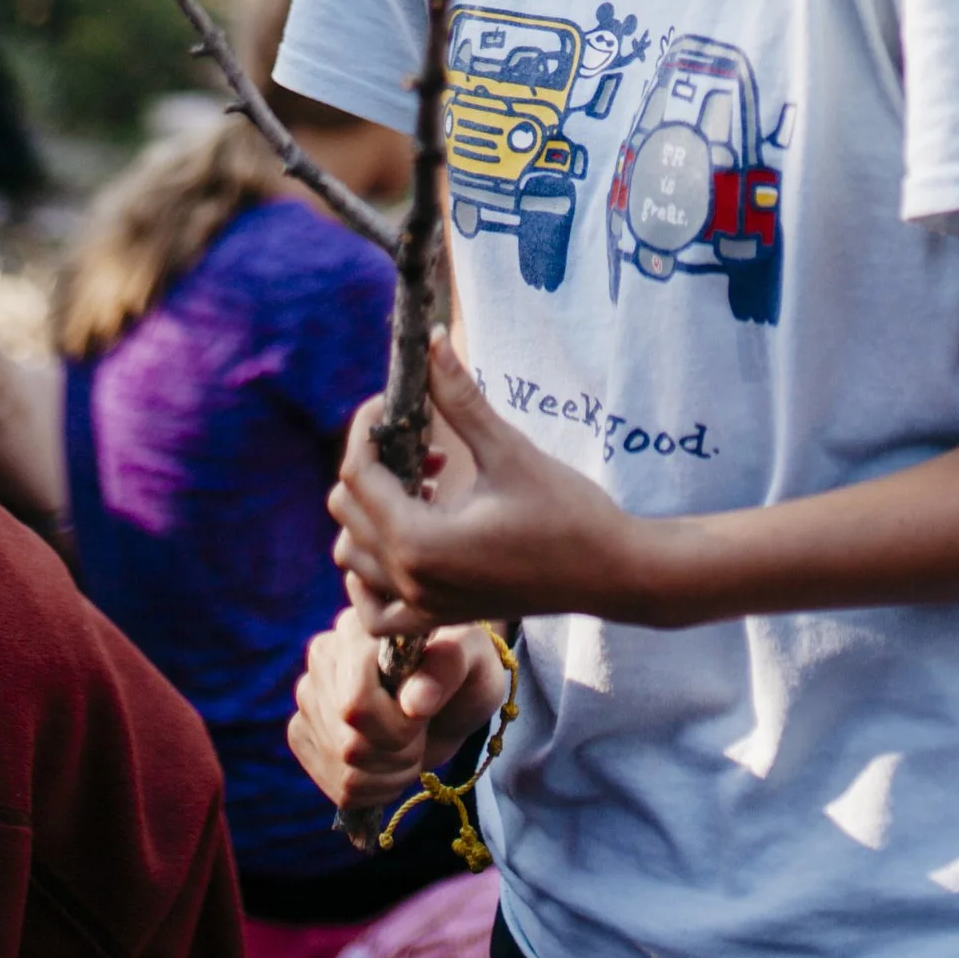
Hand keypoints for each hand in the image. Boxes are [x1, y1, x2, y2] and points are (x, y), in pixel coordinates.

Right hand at [287, 601, 503, 813]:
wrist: (449, 700)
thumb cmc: (463, 671)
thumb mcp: (474, 658)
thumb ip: (448, 666)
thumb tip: (415, 701)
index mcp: (357, 628)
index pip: (356, 705)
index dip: (397, 729)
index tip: (424, 717)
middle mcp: (323, 656)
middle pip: (349, 744)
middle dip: (398, 754)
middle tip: (420, 734)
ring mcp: (308, 696)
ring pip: (343, 768)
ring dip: (389, 773)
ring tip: (408, 747)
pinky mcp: (303, 732)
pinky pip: (335, 785)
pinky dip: (373, 788)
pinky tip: (388, 763)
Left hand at [331, 328, 651, 629]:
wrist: (610, 572)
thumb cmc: (567, 512)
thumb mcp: (509, 450)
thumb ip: (461, 399)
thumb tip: (432, 341)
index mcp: (420, 541)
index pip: (357, 475)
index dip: (367, 427)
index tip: (395, 401)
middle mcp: (411, 580)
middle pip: (347, 512)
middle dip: (374, 465)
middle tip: (423, 442)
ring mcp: (423, 605)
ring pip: (353, 557)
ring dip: (371, 513)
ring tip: (424, 486)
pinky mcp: (440, 616)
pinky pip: (376, 611)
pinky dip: (369, 580)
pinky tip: (401, 545)